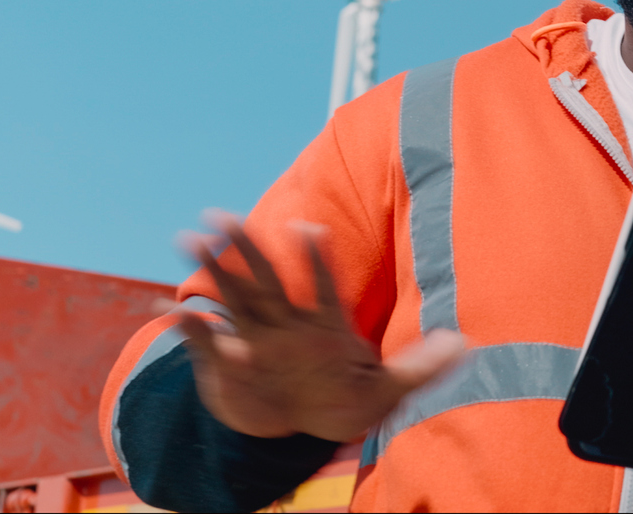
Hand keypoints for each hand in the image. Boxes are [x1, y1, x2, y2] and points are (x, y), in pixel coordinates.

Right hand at [174, 210, 467, 441]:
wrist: (303, 420)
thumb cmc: (345, 398)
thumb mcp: (388, 390)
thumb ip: (422, 368)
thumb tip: (465, 346)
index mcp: (325, 325)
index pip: (322, 286)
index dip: (317, 260)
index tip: (311, 228)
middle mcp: (287, 325)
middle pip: (266, 280)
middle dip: (247, 248)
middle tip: (222, 213)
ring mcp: (256, 341)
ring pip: (233, 299)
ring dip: (213, 270)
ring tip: (190, 236)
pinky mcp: (231, 365)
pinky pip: (206, 342)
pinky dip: (189, 328)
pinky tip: (167, 308)